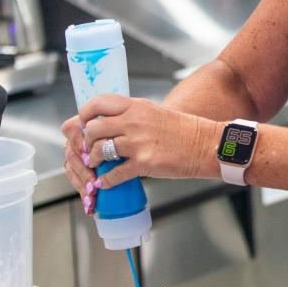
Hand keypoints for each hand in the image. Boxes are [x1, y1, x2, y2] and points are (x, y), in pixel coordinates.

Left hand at [61, 95, 220, 211]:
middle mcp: (133, 121)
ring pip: (100, 150)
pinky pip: (115, 173)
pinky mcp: (144, 163)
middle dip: (87, 141)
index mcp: (135, 106)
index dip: (84, 114)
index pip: (97, 104)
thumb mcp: (152, 112)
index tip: (83, 123)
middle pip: (93, 128)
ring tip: (97, 164)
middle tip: (90, 148)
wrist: (204, 144)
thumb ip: (130, 114)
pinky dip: (106, 180)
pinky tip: (106, 182)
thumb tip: (107, 121)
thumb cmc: (181, 129)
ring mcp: (138, 142)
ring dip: (94, 160)